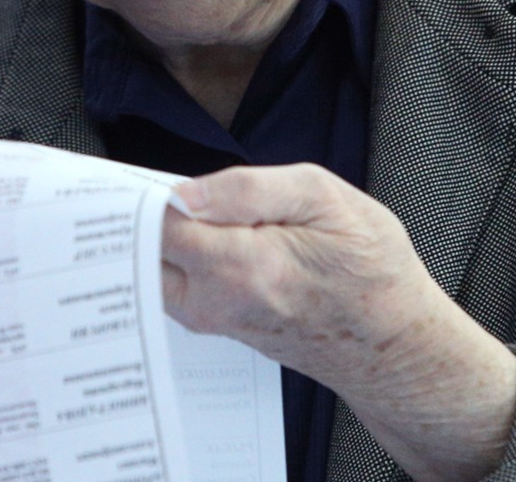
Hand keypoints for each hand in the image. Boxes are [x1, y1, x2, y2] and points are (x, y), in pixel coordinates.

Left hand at [160, 164, 515, 481]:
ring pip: (150, 273)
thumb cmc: (369, 265)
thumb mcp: (323, 197)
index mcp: (242, 266)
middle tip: (127, 184)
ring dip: (146, 239)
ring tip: (155, 201)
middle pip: (138, 256)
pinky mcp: (218, 324)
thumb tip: (183, 192)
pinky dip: (165, 257)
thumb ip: (246, 190)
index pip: (155, 227)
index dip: (134, 195)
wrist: (392, 343)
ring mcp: (214, 320)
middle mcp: (216, 303)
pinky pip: (171, 285)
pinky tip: (185, 229)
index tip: (123, 173)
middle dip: (127, 219)